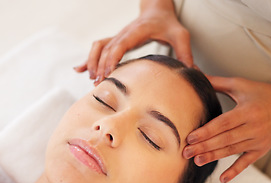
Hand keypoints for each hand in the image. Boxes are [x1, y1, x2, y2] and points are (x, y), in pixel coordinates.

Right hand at [74, 0, 192, 82]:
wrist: (157, 10)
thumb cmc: (168, 24)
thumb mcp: (180, 35)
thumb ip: (185, 53)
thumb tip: (191, 72)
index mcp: (136, 31)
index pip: (120, 44)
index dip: (112, 58)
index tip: (108, 73)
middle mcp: (123, 33)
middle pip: (106, 48)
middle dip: (100, 66)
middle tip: (98, 84)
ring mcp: (117, 36)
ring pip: (98, 47)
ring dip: (92, 62)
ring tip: (91, 79)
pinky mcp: (115, 40)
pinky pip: (97, 48)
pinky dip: (87, 59)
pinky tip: (78, 70)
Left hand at [183, 76, 270, 182]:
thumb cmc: (261, 92)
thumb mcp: (240, 84)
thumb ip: (216, 82)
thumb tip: (194, 73)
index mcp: (247, 111)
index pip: (223, 124)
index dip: (206, 132)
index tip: (190, 138)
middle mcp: (254, 127)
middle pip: (225, 140)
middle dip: (204, 147)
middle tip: (185, 153)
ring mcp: (258, 141)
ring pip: (233, 151)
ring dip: (214, 157)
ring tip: (196, 161)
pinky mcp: (261, 149)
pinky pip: (247, 163)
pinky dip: (235, 171)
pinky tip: (222, 179)